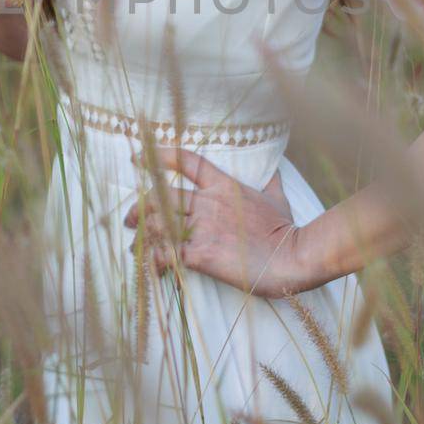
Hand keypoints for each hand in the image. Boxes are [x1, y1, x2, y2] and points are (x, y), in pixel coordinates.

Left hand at [122, 147, 319, 299]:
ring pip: (158, 223)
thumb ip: (270, 182)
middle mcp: (208, 202)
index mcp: (224, 186)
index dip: (158, 155)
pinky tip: (153, 268)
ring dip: (142, 235)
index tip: (138, 158)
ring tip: (136, 247)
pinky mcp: (201, 253)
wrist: (293, 256)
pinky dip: (154, 260)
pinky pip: (165, 253)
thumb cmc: (287, 230)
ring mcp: (203, 227)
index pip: (186, 161)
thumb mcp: (278, 199)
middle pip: (161, 196)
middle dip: (140, 208)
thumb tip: (275, 167)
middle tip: (130, 219)